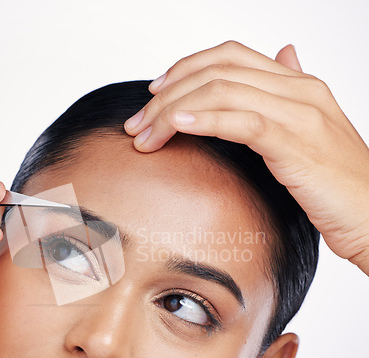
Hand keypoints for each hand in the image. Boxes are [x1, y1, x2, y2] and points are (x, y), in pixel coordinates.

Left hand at [124, 41, 368, 274]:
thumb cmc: (337, 184)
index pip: (229, 56)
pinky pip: (242, 121)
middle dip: (167, 94)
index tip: (154, 94)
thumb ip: (290, 93)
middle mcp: (299, 89)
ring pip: (222, 91)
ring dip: (173, 111)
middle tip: (138, 122)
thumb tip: (284, 54)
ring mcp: (300, 113)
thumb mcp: (311, 130)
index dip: (184, 68)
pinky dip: (204, 120)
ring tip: (145, 133)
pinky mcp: (296, 143)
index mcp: (298, 84)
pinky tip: (176, 127)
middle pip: (217, 70)